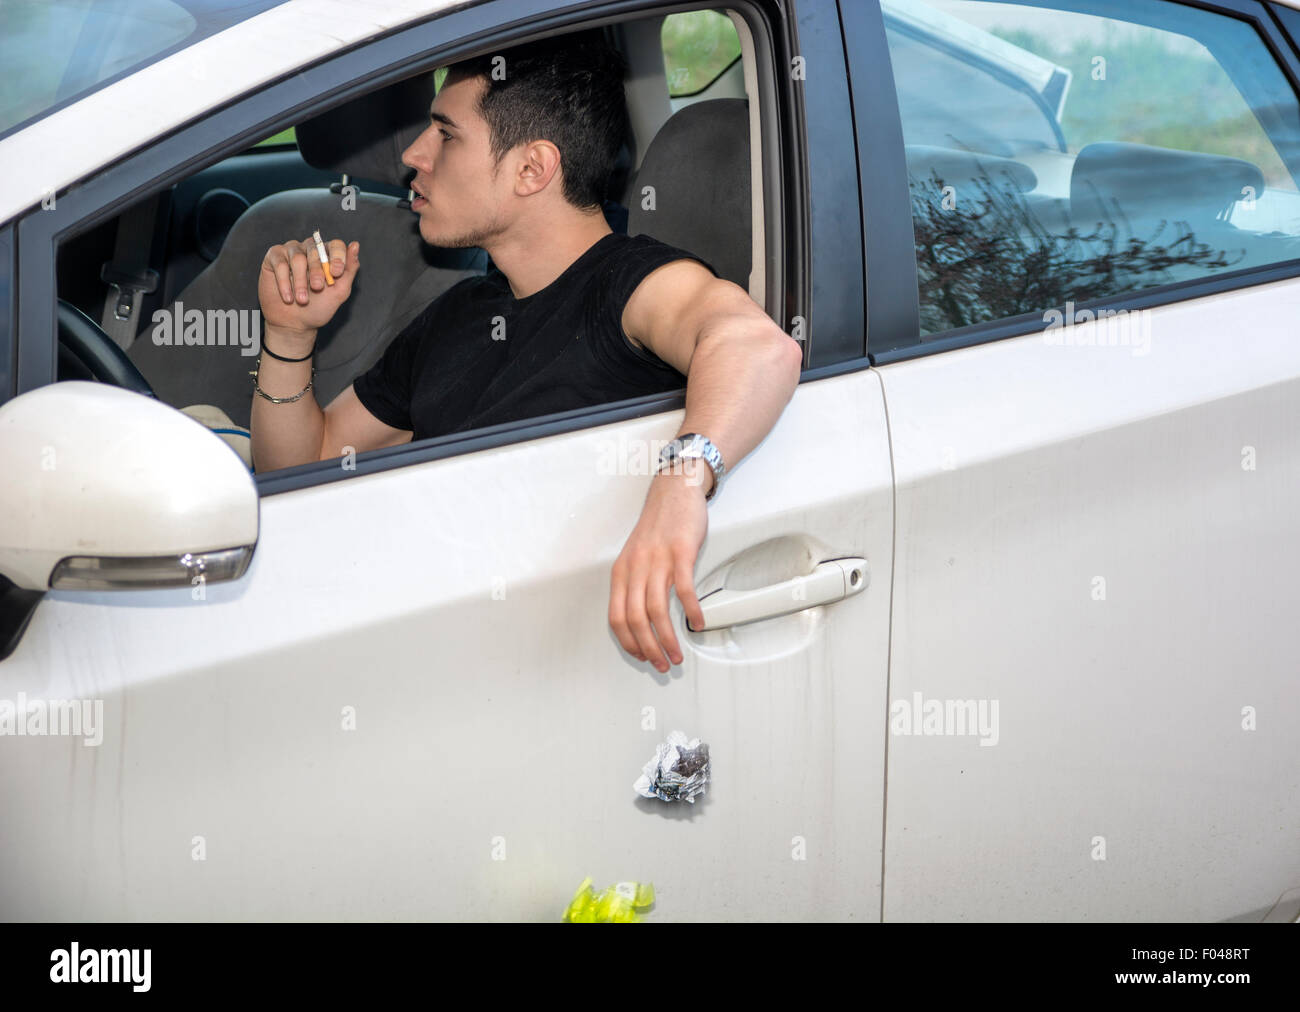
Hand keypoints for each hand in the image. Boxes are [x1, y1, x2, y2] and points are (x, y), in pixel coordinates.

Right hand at [258, 236, 360, 334]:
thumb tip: (355, 245)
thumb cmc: (318, 308)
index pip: (335, 245)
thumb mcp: (339, 291)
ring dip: (300, 281)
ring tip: (302, 300)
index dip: (337, 256)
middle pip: (316, 250)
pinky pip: (280, 263)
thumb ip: (349, 270)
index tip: (336, 273)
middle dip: (318, 271)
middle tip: (317, 288)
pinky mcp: (274, 257)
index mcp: (328, 256)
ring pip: (297, 258)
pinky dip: (284, 282)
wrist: (294, 323)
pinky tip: (288, 298)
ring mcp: (291, 251)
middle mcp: (309, 249)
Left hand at [609, 467, 709, 671]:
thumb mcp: (636, 557)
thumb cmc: (657, 526)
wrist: (673, 491)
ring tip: (677, 654)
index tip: (642, 657)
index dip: (628, 643)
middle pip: (635, 619)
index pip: (616, 617)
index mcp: (621, 572)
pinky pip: (683, 589)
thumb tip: (641, 620)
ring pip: (656, 610)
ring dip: (667, 639)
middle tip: (663, 664)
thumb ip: (635, 584)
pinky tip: (697, 622)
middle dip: (648, 649)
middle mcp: (635, 568)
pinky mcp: (680, 552)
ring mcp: (658, 560)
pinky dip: (690, 611)